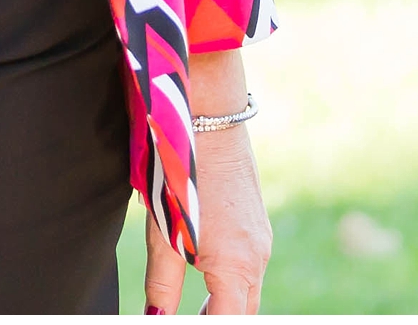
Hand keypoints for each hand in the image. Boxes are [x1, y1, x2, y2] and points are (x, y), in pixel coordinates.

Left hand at [147, 53, 268, 313]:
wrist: (208, 113)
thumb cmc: (180, 172)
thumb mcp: (164, 234)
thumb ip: (163, 284)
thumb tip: (156, 316)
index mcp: (236, 266)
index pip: (229, 322)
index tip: (179, 320)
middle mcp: (257, 256)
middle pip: (243, 312)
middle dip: (217, 319)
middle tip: (182, 316)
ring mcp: (261, 238)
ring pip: (247, 291)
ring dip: (224, 305)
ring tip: (193, 309)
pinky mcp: (256, 222)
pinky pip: (249, 267)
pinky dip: (230, 283)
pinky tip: (205, 275)